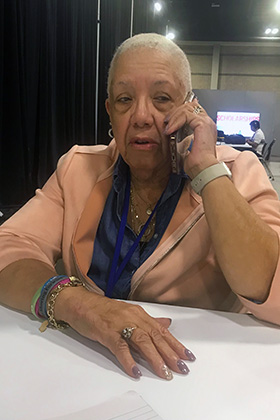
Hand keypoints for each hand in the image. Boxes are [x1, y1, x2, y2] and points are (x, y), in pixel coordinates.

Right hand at [55, 286, 195, 379]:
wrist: (80, 302)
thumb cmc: (102, 310)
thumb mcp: (128, 313)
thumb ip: (148, 321)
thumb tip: (166, 324)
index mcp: (139, 314)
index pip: (161, 331)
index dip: (175, 344)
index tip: (187, 356)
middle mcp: (133, 317)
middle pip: (155, 336)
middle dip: (170, 353)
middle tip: (181, 367)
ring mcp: (120, 324)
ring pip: (141, 341)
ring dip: (154, 358)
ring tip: (164, 372)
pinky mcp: (106, 332)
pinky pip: (119, 347)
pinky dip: (128, 360)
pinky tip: (135, 372)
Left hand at [164, 99, 218, 177]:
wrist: (203, 170)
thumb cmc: (198, 165)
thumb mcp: (187, 150)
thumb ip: (183, 141)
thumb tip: (175, 138)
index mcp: (206, 128)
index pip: (193, 111)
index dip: (180, 113)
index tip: (169, 122)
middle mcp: (208, 123)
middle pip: (190, 106)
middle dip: (176, 112)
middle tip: (166, 122)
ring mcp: (206, 122)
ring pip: (187, 109)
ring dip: (174, 116)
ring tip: (167, 127)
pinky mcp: (202, 124)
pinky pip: (186, 115)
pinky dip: (176, 121)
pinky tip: (170, 130)